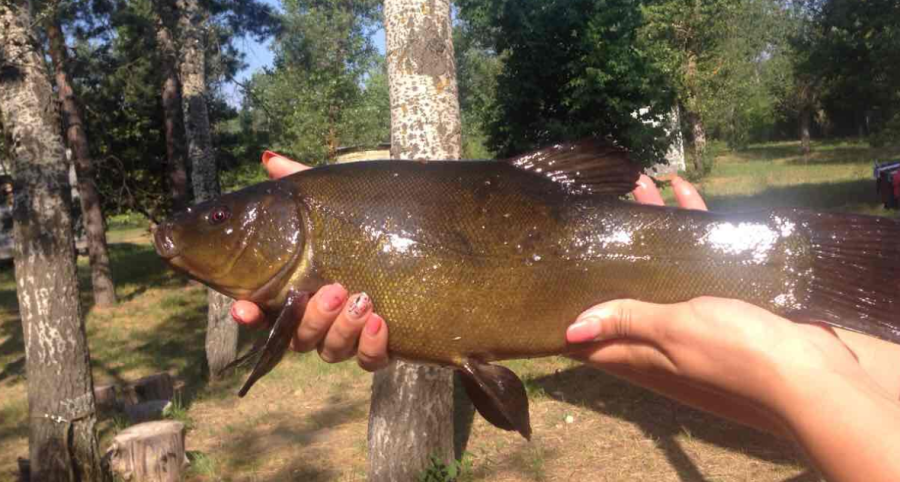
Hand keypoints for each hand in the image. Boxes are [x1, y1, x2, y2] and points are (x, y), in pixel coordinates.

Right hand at [230, 151, 389, 371]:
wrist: (423, 242)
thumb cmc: (365, 223)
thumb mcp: (333, 202)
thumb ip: (301, 183)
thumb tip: (270, 160)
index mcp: (299, 289)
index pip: (263, 310)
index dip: (250, 313)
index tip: (245, 308)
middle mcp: (320, 319)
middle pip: (299, 337)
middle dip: (312, 317)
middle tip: (334, 290)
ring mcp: (350, 336)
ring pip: (331, 350)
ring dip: (342, 329)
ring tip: (363, 300)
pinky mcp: (381, 346)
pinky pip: (370, 361)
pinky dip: (372, 346)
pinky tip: (380, 322)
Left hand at [568, 175, 899, 479]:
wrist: (811, 373)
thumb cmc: (733, 352)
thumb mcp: (672, 331)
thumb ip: (627, 321)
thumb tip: (571, 332)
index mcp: (639, 354)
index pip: (592, 335)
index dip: (570, 308)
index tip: (553, 273)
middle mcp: (661, 339)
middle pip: (626, 292)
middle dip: (610, 253)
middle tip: (597, 209)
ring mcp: (694, 321)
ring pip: (662, 270)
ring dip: (650, 230)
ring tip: (638, 184)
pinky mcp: (726, 304)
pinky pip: (699, 262)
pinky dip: (691, 229)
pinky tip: (684, 191)